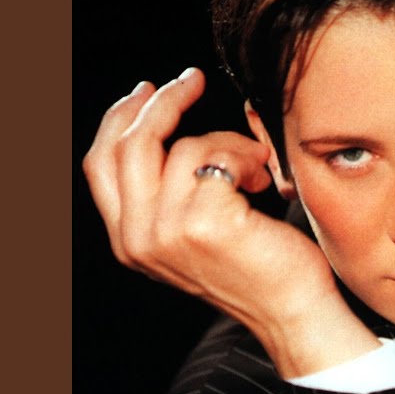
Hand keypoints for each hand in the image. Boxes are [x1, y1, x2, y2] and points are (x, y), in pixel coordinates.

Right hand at [83, 68, 379, 376]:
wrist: (294, 313)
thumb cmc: (257, 267)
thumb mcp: (194, 230)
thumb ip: (168, 189)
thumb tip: (163, 113)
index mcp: (129, 240)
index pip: (100, 163)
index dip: (120, 118)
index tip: (148, 90)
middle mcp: (138, 239)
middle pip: (129, 144)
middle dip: (163, 102)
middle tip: (193, 80)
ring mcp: (167, 232)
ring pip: (184, 146)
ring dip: (228, 144)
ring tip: (257, 168)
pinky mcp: (203, 223)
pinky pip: (218, 157)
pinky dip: (248, 158)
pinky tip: (266, 182)